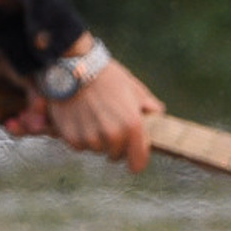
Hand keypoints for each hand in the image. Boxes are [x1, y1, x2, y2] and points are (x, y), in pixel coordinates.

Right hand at [47, 56, 162, 168]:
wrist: (75, 67)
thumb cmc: (108, 76)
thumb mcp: (134, 88)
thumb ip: (149, 106)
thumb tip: (158, 115)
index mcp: (132, 125)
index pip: (137, 164)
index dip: (136, 159)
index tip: (132, 154)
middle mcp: (112, 135)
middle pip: (115, 156)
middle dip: (114, 144)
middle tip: (109, 123)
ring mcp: (90, 138)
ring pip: (96, 149)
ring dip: (96, 139)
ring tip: (93, 116)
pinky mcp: (72, 137)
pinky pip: (79, 146)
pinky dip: (80, 136)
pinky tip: (80, 117)